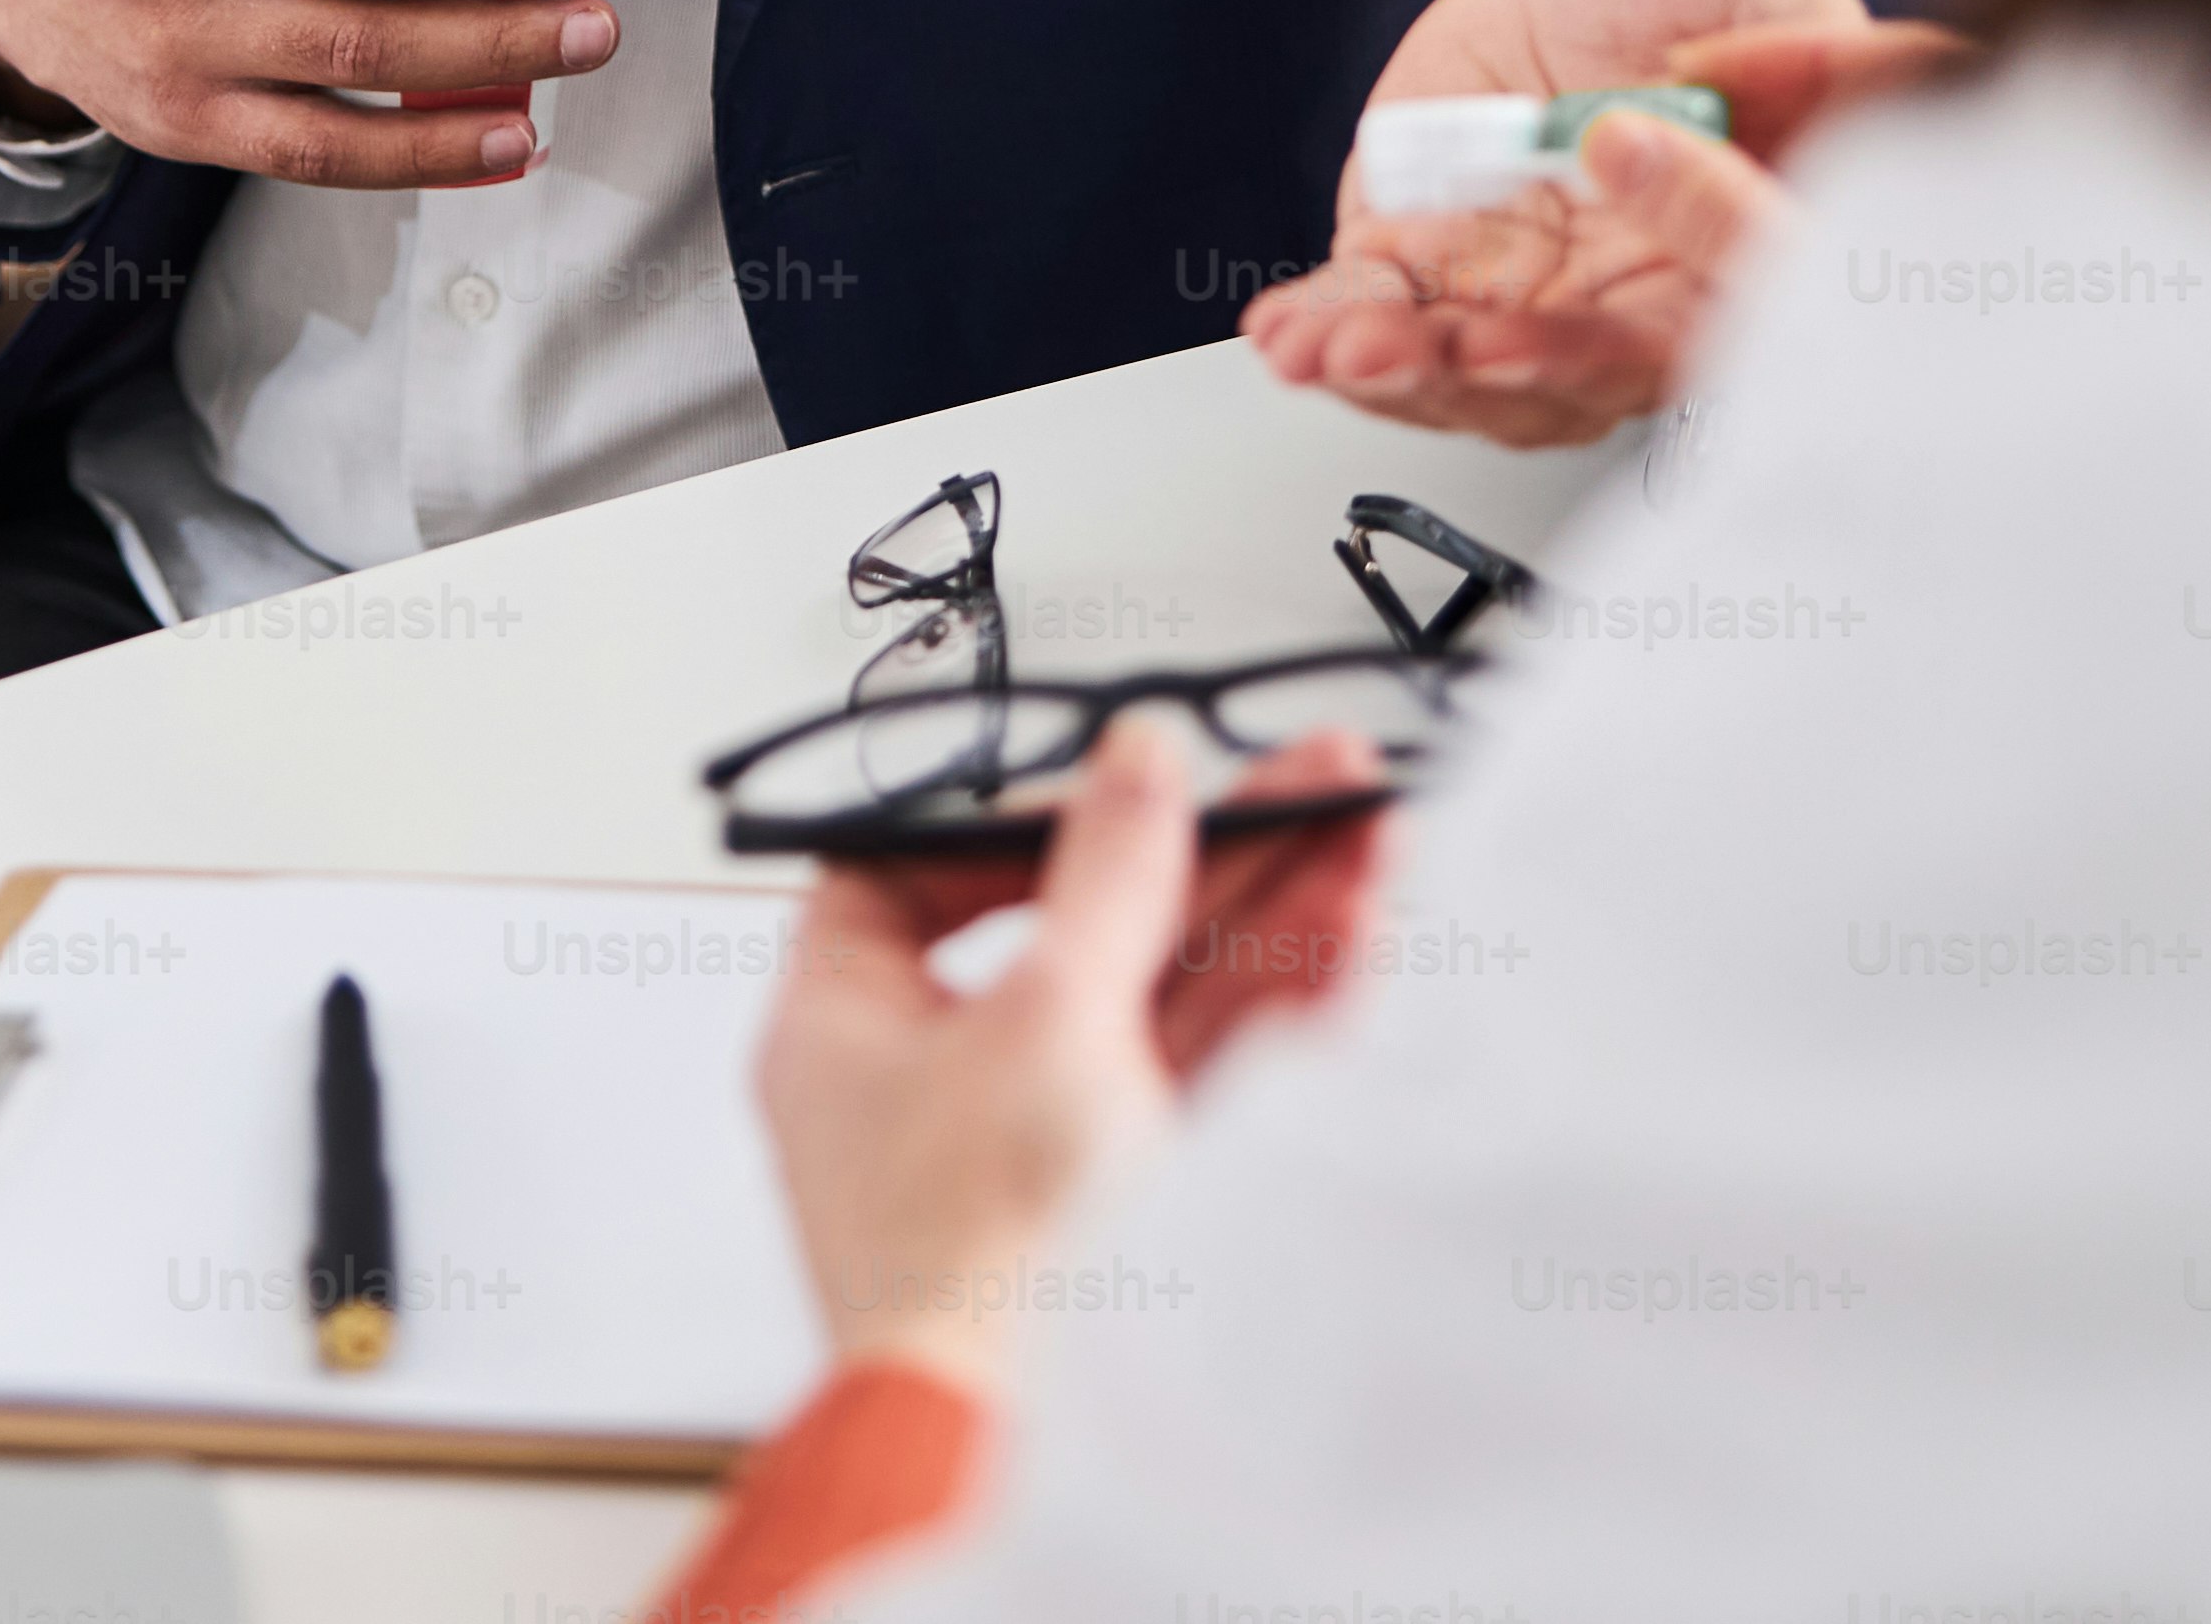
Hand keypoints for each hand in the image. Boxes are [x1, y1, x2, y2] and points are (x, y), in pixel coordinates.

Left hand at [755, 721, 1389, 1381]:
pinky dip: (1285, 998)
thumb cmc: (980, 1264)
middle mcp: (938, 1092)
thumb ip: (1106, 871)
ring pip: (1163, 996)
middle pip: (1077, 930)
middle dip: (1203, 851)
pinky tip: (1361, 922)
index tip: (1107, 791)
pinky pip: (1210, 1071)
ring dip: (1269, 906)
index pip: (897, 886)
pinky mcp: (1135, 1205)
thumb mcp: (1048, 1011)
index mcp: (845, 1037)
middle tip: (1300, 781)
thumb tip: (1132, 765)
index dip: (1003, 823)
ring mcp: (1041, 1152)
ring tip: (1365, 823)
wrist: (1035, 1445)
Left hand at [1246, 4, 1962, 446]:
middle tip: (1459, 352)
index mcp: (1719, 267)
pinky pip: (1377, 317)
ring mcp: (1520, 301)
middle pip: (1566, 383)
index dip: (1631, 331)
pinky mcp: (1428, 269)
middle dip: (1498, 375)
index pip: (1694, 325)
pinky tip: (1291, 336)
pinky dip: (1327, 332)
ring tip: (1343, 351)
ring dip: (1401, 373)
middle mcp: (1620, 309)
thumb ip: (1798, 46)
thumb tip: (1810, 75)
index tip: (1554, 316)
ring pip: (1463, 375)